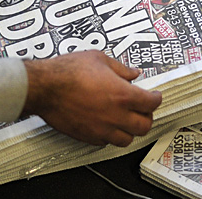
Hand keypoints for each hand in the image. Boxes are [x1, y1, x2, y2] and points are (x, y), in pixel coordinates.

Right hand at [21, 51, 161, 146]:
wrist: (45, 87)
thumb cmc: (68, 71)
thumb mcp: (99, 59)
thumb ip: (120, 69)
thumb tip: (132, 73)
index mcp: (123, 95)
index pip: (152, 103)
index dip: (156, 99)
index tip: (154, 96)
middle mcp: (116, 115)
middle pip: (144, 126)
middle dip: (146, 117)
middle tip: (142, 109)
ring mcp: (102, 129)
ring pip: (127, 139)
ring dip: (130, 130)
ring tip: (126, 120)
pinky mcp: (88, 136)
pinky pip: (107, 142)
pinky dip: (111, 135)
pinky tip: (107, 125)